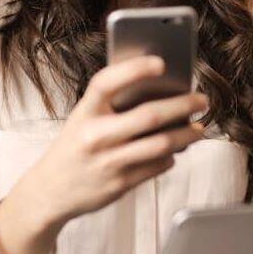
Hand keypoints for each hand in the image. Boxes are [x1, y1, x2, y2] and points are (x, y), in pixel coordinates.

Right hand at [0, 56, 207, 253]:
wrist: (50, 191)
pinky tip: (176, 150)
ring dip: (186, 135)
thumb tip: (159, 92)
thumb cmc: (74, 146)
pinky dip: (171, 156)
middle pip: (148, 116)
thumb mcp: (83, 119)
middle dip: (183, 106)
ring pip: (160, 144)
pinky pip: (157, 166)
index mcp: (84, 112)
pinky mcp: (119, 184)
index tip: (161, 62)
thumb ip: (112, 105)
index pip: (107, 82)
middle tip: (202, 100)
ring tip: (199, 128)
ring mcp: (108, 162)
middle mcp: (95, 136)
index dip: (134, 69)